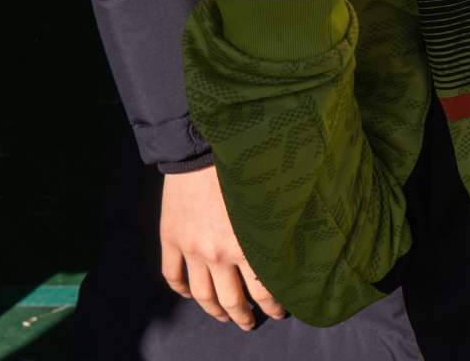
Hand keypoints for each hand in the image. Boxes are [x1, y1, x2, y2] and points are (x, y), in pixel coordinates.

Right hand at [160, 166, 285, 328]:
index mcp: (248, 244)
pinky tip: (190, 295)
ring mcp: (191, 248)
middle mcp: (217, 253)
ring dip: (214, 311)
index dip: (273, 306)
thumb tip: (298, 244)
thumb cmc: (246, 166)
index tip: (280, 312)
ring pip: (202, 294)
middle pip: (231, 300)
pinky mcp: (171, 238)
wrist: (201, 146)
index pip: (264, 290)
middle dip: (243, 316)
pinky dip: (182, 290)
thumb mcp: (271, 199)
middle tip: (250, 323)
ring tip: (224, 317)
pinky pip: (173, 275)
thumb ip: (279, 227)